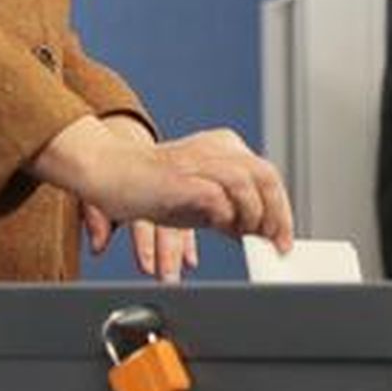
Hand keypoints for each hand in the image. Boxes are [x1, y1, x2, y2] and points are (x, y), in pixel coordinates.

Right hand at [32, 116, 293, 255]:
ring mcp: (196, 161)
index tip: (282, 240)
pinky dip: (224, 217)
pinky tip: (218, 228)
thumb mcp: (201, 197)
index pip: (268, 175)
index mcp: (224, 146)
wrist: (109, 172)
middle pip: (265, 175)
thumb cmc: (153, 186)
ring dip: (251, 216)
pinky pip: (215, 197)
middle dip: (275, 214)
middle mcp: (214, 148)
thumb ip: (230, 209)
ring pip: (246, 183)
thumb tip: (259, 231)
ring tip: (242, 236)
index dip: (281, 209)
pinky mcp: (179, 178)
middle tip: (273, 244)